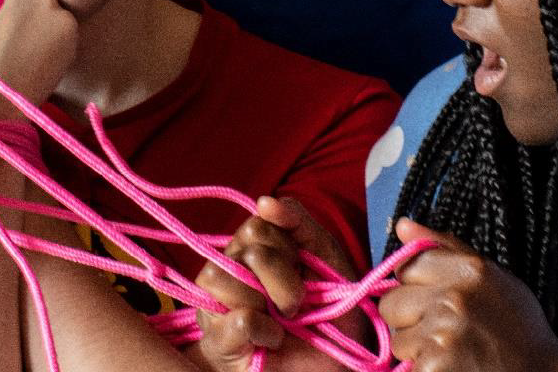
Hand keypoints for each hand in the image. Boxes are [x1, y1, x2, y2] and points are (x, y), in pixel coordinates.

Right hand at [194, 197, 359, 371]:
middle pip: (244, 251)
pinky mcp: (217, 344)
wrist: (343, 362)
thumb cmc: (331, 311)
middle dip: (283, 277)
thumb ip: (297, 223)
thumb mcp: (323, 257)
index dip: (288, 249)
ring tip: (282, 321)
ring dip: (267, 300)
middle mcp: (224, 275)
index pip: (255, 226)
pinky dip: (263, 328)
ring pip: (223, 278)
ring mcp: (215, 309)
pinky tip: (273, 339)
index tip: (305, 273)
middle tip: (296, 304)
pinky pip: (236, 318)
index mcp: (247, 251)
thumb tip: (265, 201)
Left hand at [378, 219, 557, 371]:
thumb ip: (445, 248)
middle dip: (410, 319)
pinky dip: (425, 370)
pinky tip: (452, 367)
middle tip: (443, 331)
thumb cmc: (518, 329)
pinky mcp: (434, 366)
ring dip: (417, 349)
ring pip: (398, 339)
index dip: (417, 287)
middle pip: (392, 303)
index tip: (436, 301)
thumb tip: (403, 224)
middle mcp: (453, 298)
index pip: (406, 267)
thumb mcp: (493, 278)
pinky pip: (408, 365)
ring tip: (452, 352)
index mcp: (468, 270)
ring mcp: (442, 334)